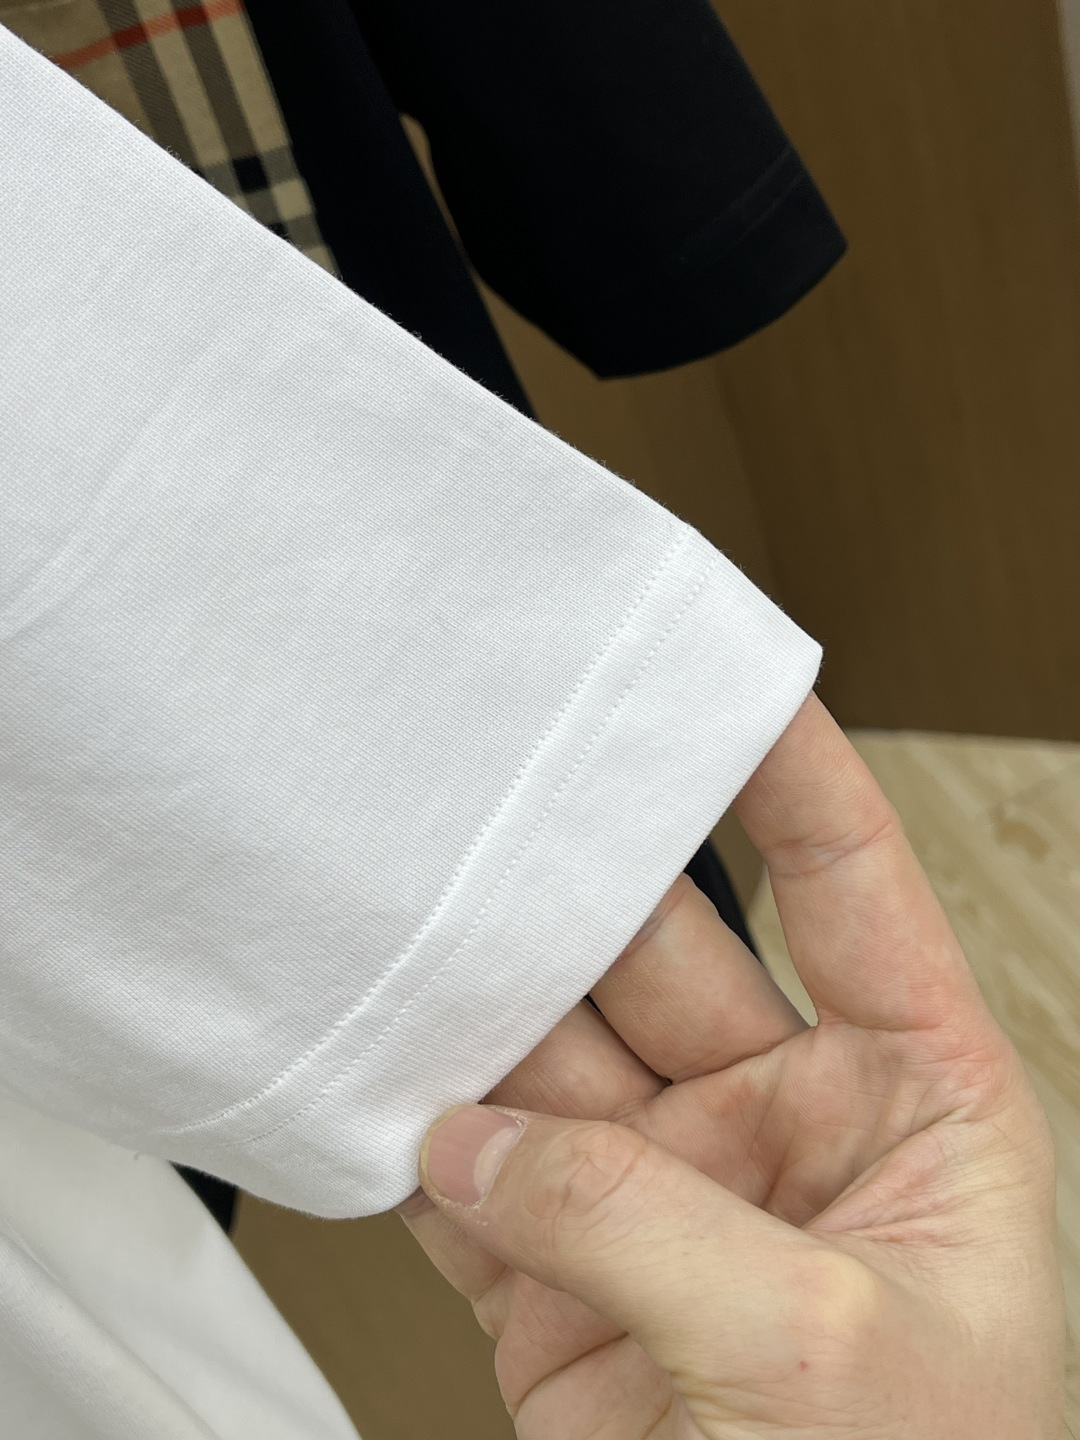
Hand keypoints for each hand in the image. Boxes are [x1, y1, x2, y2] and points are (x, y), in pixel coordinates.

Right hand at [398, 695, 1064, 1437]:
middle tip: (509, 787)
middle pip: (668, 955)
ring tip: (409, 916)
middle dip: (588, 875)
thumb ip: (639, 1225)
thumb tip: (472, 1141)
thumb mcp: (822, 1353)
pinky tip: (377, 1068)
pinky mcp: (569, 1288)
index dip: (795, 774)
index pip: (851, 888)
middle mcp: (784, 1126)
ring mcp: (668, 1200)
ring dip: (486, 999)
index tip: (723, 676)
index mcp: (915, 1099)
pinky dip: (421, 1132)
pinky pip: (480, 1182)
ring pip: (555, 1058)